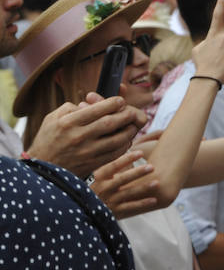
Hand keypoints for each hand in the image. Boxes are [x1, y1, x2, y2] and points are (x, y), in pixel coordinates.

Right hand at [26, 94, 145, 178]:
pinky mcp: (94, 163)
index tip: (120, 101)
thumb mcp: (52, 119)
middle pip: (110, 123)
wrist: (44, 169)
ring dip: (129, 131)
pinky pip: (115, 153)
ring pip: (116, 139)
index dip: (112, 104)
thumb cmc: (48, 140)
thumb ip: (70, 108)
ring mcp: (88, 151)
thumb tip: (90, 104)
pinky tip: (127, 140)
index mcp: (68, 123)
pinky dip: (124, 146)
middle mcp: (79, 136)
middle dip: (125, 115)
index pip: (96, 110)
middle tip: (132, 112)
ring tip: (133, 125)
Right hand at [90, 150, 159, 218]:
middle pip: (123, 179)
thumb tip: (129, 150)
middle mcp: (104, 188)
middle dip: (138, 173)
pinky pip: (131, 207)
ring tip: (157, 183)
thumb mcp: (100, 177)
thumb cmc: (97, 188)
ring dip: (143, 188)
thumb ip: (114, 167)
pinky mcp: (115, 211)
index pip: (114, 166)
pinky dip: (142, 204)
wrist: (87, 210)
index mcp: (100, 177)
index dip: (126, 159)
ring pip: (128, 193)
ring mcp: (110, 200)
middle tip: (152, 167)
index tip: (140, 153)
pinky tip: (154, 200)